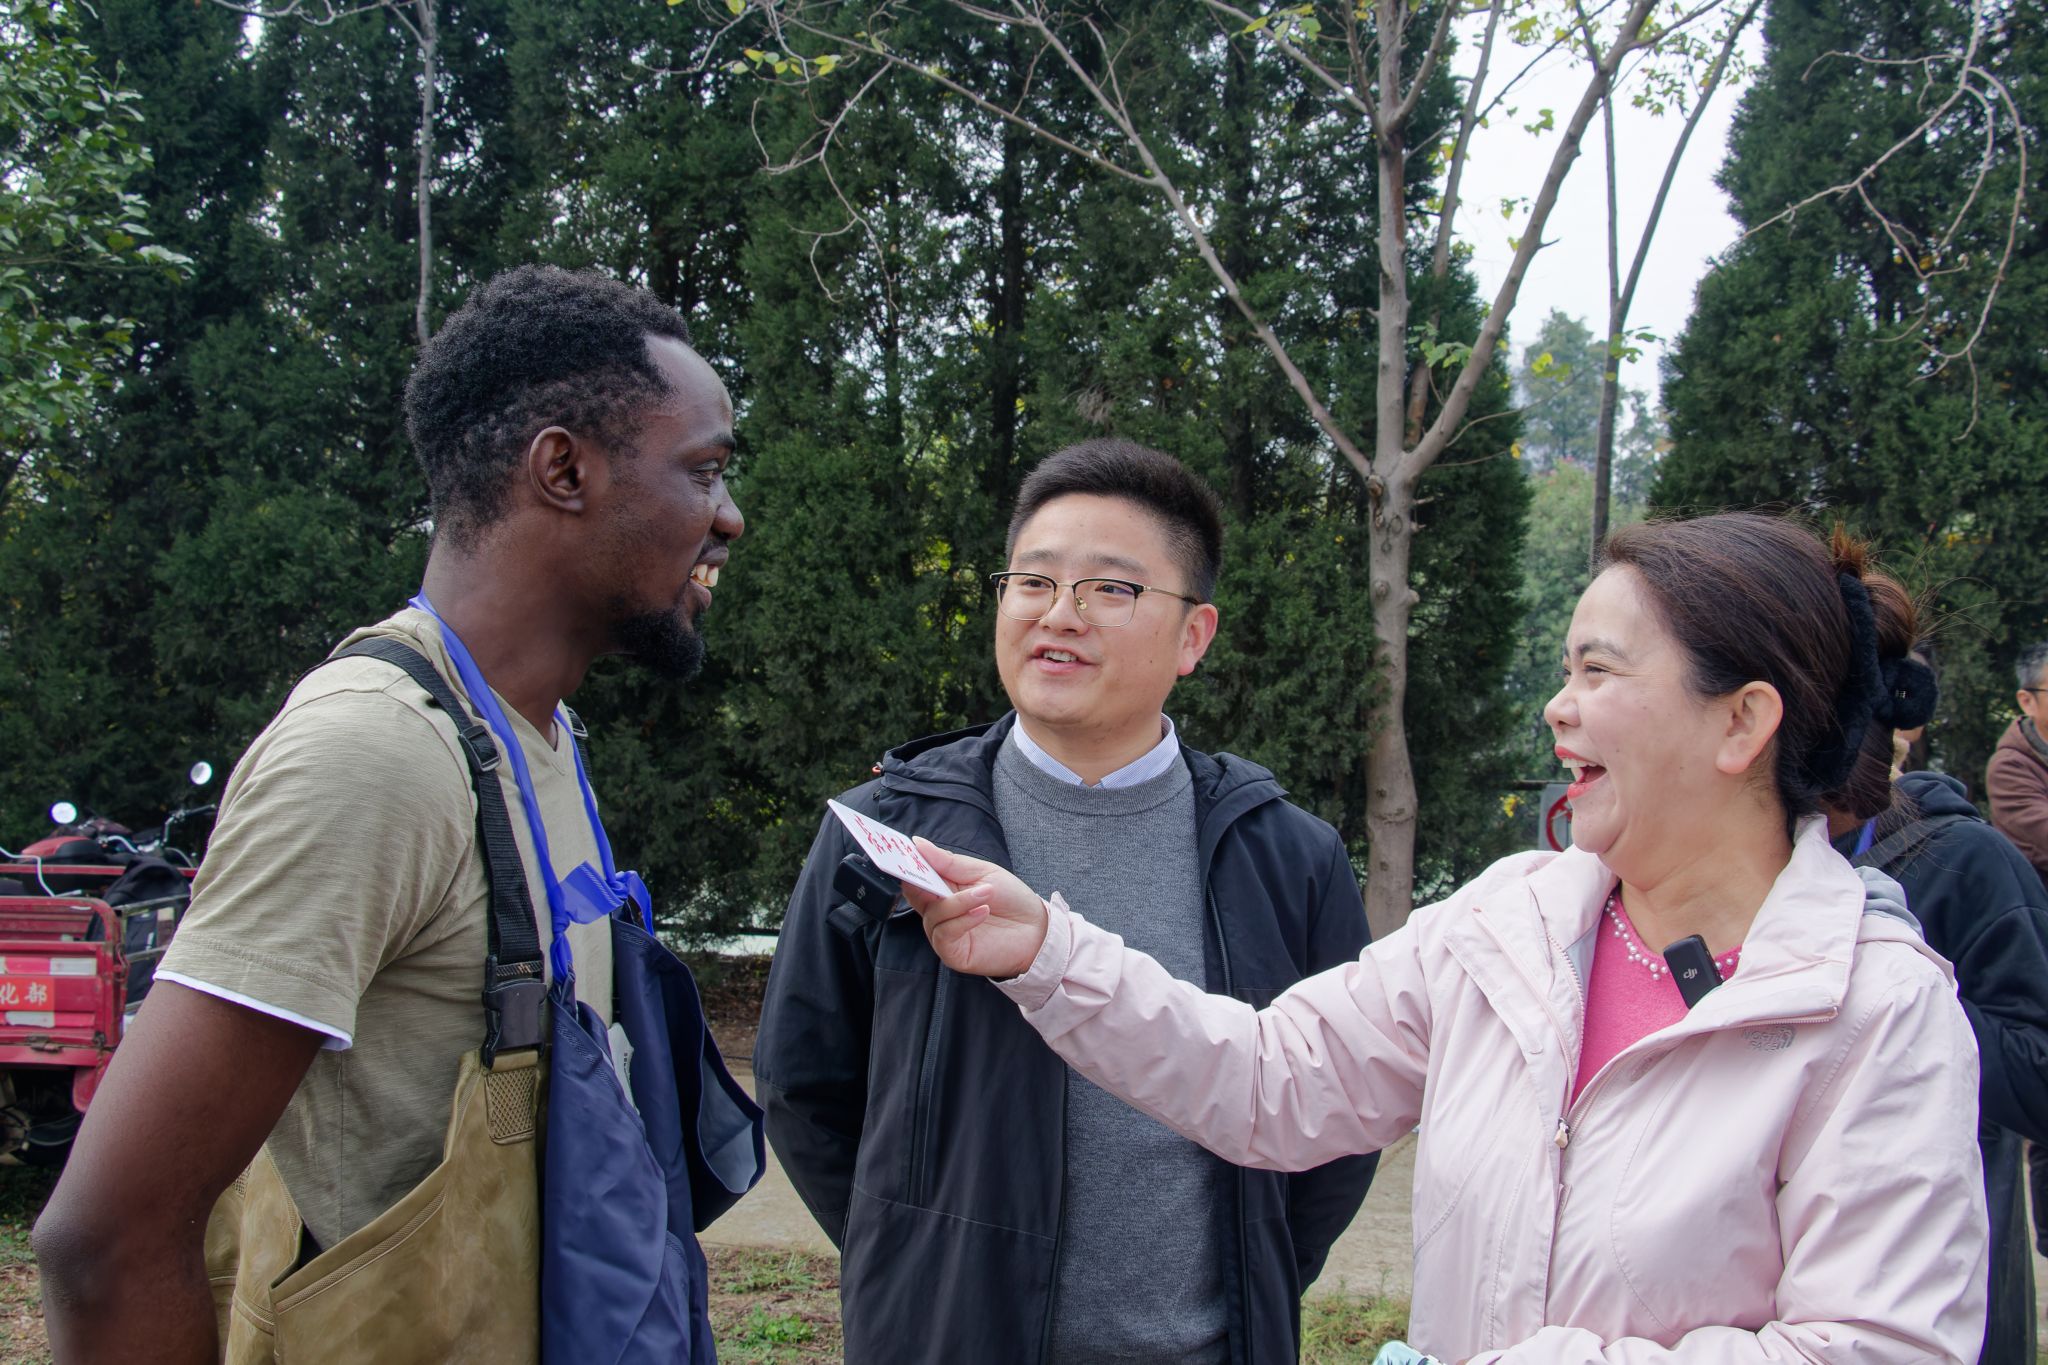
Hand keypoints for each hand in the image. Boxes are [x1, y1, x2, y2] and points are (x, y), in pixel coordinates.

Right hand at [902, 838, 1048, 977]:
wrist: (1038, 930)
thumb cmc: (1011, 899)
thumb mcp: (982, 872)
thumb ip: (948, 862)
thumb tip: (918, 843)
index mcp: (942, 889)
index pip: (914, 876)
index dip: (906, 862)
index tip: (902, 848)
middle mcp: (938, 911)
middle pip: (915, 894)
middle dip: (921, 880)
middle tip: (936, 871)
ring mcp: (943, 933)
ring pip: (933, 915)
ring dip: (958, 902)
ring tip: (985, 894)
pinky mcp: (952, 953)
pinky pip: (945, 934)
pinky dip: (962, 920)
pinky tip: (982, 912)